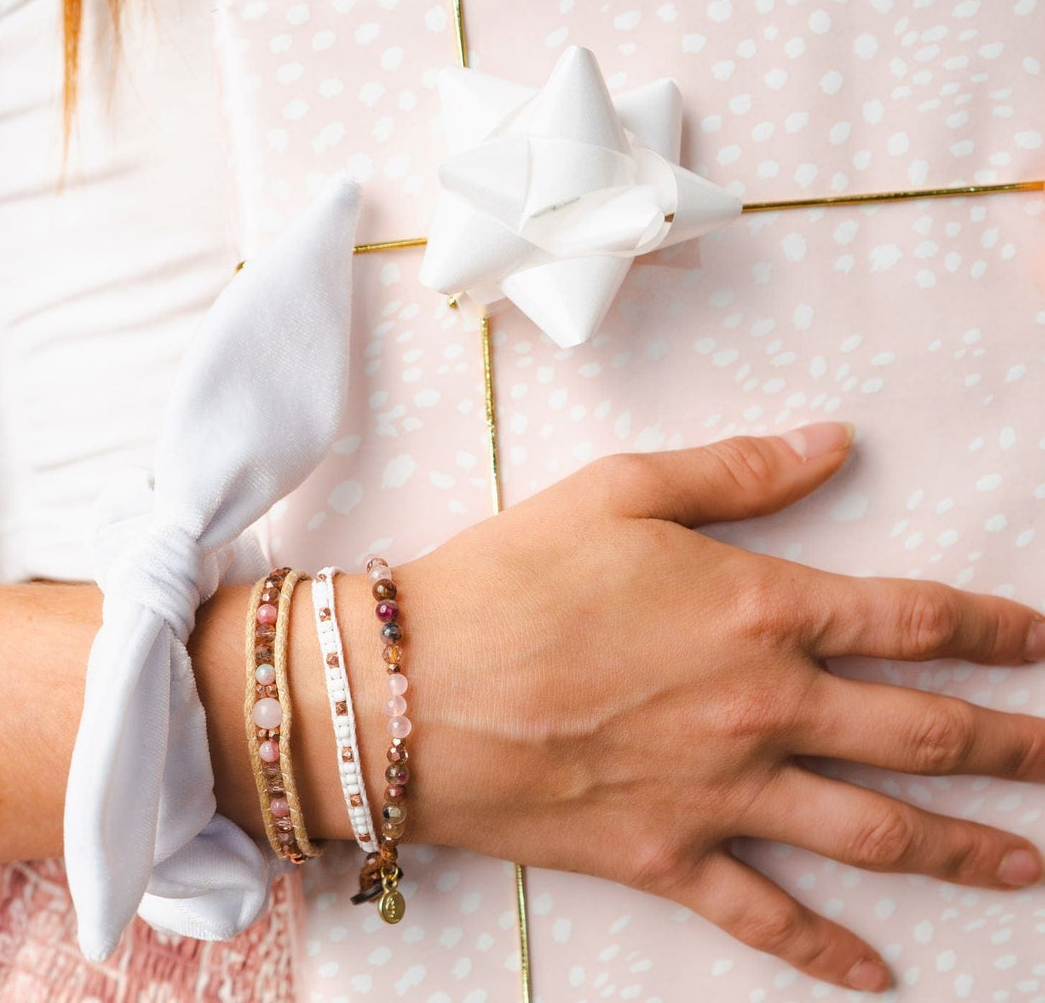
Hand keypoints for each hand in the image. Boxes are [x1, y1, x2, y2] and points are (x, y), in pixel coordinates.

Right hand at [385, 421, 1044, 993]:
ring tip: (1030, 863)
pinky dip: (825, 951)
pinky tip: (877, 976)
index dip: (993, 629)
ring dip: (962, 847)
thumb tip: (833, 442)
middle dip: (1013, 745)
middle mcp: (762, 708)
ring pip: (873, 831)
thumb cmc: (512, 577)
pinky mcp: (665, 855)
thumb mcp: (620, 492)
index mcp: (758, 609)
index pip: (912, 619)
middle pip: (922, 732)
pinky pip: (765, 915)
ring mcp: (720, 792)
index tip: (1044, 641)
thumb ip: (737, 471)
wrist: (409, 687)